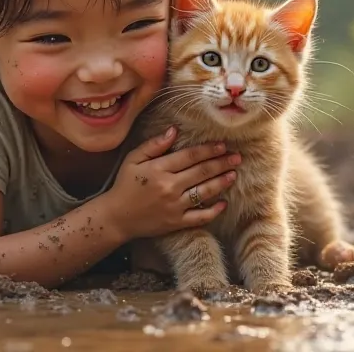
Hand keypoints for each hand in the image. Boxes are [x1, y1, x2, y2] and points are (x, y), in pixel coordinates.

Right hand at [104, 126, 239, 240]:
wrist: (116, 217)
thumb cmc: (125, 185)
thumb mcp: (133, 159)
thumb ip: (153, 145)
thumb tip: (174, 130)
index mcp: (159, 169)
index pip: (190, 156)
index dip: (208, 150)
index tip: (222, 145)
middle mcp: (170, 187)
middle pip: (201, 172)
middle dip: (221, 163)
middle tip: (237, 157)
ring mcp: (175, 206)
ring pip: (204, 192)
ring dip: (222, 182)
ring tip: (234, 174)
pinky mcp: (177, 223)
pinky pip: (200, 217)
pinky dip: (213, 211)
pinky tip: (224, 203)